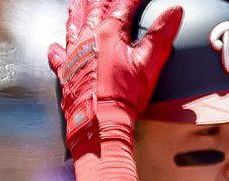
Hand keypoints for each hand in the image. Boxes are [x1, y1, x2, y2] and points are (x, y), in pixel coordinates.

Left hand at [48, 0, 182, 154]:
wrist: (98, 120)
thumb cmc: (123, 95)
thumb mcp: (148, 64)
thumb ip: (160, 35)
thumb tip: (174, 11)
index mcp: (110, 33)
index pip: (123, 5)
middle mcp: (88, 38)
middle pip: (95, 9)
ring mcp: (75, 54)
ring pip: (74, 24)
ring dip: (77, 11)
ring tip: (78, 2)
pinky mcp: (66, 72)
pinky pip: (59, 56)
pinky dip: (57, 50)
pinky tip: (54, 46)